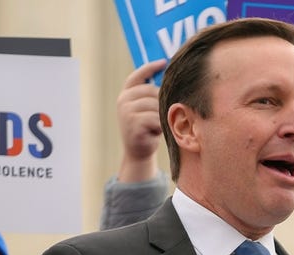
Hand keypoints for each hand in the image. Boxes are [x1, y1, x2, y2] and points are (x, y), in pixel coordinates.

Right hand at [116, 59, 166, 182]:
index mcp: (126, 94)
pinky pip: (154, 118)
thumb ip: (152, 96)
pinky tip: (155, 131)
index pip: (137, 76)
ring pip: (155, 105)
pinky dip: (160, 125)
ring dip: (161, 116)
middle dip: (161, 103)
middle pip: (152, 91)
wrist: (138, 152)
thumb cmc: (147, 129)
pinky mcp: (132, 123)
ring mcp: (126, 111)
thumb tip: (170, 80)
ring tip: (157, 126)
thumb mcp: (147, 109)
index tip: (164, 62)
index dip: (150, 68)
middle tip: (161, 117)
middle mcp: (123, 100)